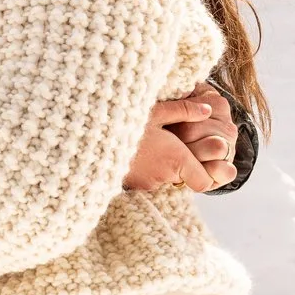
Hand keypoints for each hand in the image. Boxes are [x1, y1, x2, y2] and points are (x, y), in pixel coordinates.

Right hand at [122, 86, 237, 192]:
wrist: (87, 137)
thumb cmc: (123, 120)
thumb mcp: (157, 110)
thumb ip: (185, 110)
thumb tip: (207, 109)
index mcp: (176, 159)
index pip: (203, 182)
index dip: (205, 172)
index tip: (197, 156)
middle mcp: (163, 176)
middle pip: (183, 177)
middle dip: (179, 162)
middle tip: (167, 141)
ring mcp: (145, 184)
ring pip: (164, 177)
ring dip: (160, 164)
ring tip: (146, 143)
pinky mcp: (131, 185)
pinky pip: (146, 179)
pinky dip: (145, 167)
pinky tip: (134, 151)